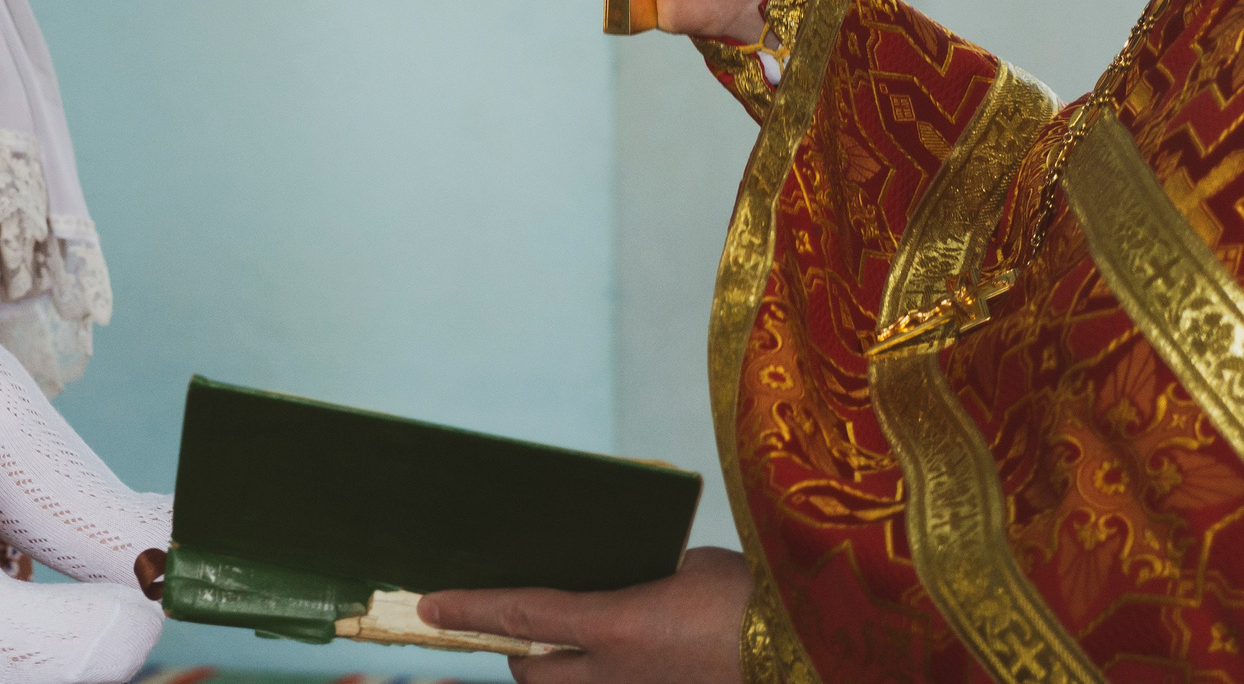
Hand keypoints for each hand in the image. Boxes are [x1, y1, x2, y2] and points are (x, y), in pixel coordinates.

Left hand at [419, 547, 751, 683]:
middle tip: (515, 631)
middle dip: (518, 657)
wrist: (817, 655)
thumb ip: (646, 580)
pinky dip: (607, 679)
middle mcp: (619, 680)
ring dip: (563, 676)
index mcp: (618, 628)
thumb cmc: (760, 602)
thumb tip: (631, 587)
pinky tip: (630, 661)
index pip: (521, 616)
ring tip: (568, 649)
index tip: (426, 605)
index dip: (470, 609)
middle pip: (535, 676)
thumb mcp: (693, 570)